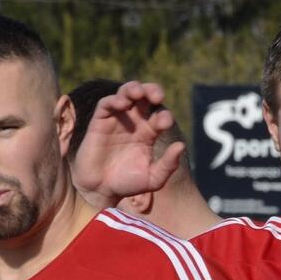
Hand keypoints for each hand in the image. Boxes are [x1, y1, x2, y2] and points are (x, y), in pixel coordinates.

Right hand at [72, 81, 184, 206]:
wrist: (102, 190)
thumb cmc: (129, 184)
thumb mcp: (153, 178)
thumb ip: (168, 165)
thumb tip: (181, 145)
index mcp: (149, 133)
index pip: (160, 116)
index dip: (164, 116)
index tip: (165, 123)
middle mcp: (134, 123)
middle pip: (145, 98)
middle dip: (152, 91)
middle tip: (157, 95)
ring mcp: (117, 120)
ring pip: (126, 95)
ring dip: (133, 89)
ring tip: (139, 93)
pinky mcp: (99, 122)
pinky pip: (106, 105)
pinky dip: (114, 100)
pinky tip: (122, 104)